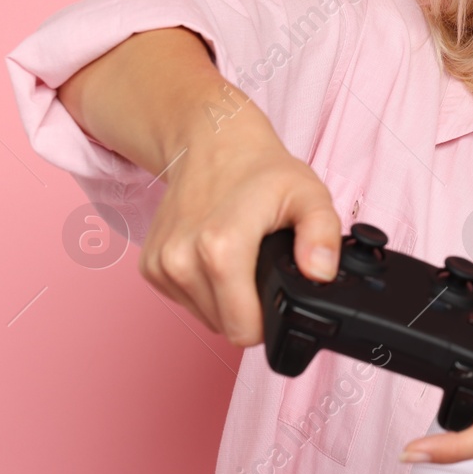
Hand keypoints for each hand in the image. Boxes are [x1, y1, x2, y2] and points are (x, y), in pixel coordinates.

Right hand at [140, 110, 343, 347]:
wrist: (210, 143)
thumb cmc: (262, 171)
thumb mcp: (310, 194)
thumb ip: (323, 235)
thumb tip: (320, 274)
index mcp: (220, 248)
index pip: (244, 330)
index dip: (269, 319)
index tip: (278, 289)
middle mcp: (181, 260)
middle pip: (225, 327)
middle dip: (250, 308)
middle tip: (263, 266)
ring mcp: (160, 265)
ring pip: (206, 317)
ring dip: (227, 300)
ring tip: (242, 257)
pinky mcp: (149, 267)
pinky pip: (187, 302)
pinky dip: (206, 289)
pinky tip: (218, 257)